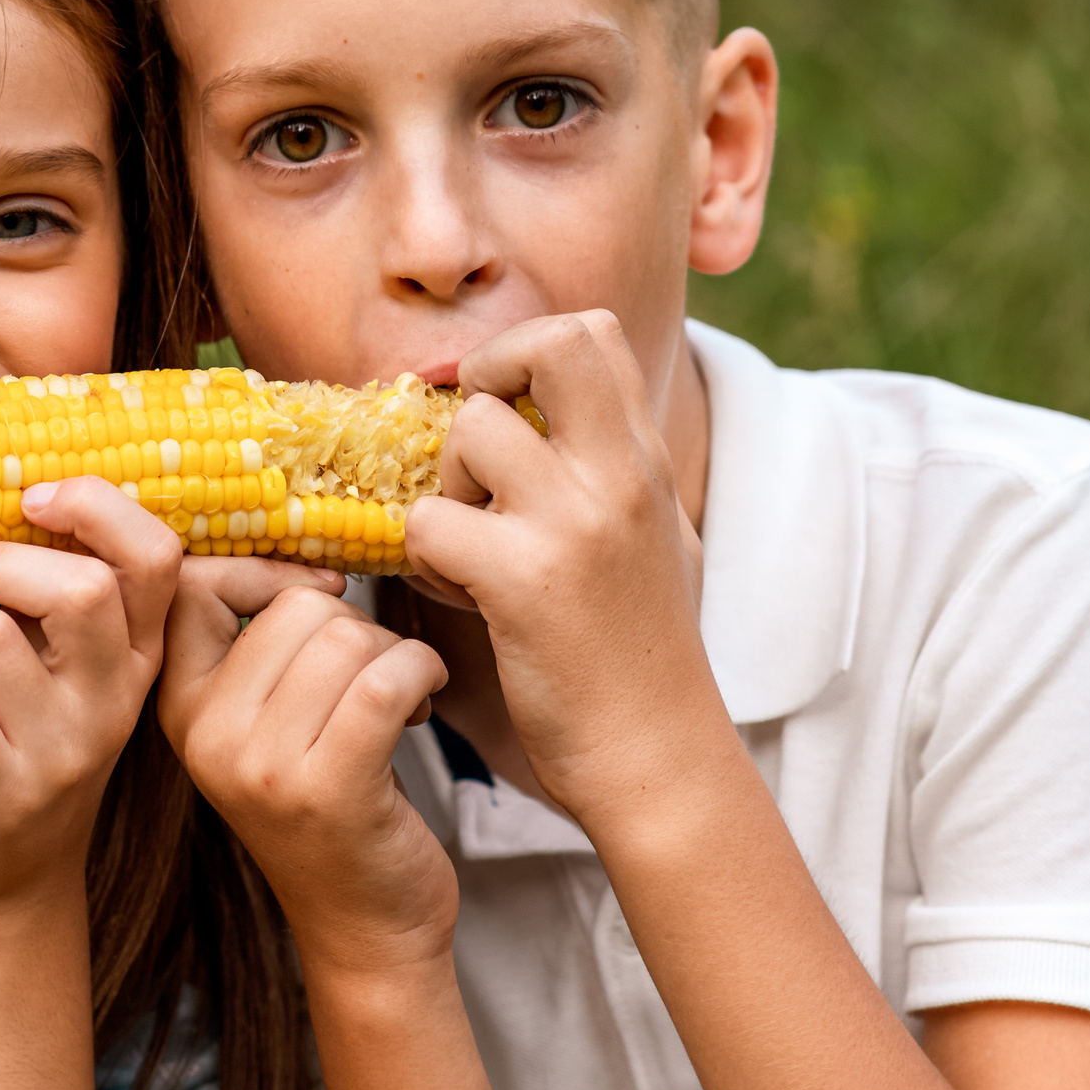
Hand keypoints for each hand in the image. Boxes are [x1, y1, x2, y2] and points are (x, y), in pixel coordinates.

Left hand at [0, 477, 177, 911]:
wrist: (5, 880)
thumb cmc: (26, 743)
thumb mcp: (72, 671)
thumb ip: (65, 594)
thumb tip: (14, 490)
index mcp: (138, 655)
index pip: (155, 557)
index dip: (96, 508)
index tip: (32, 497)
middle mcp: (114, 701)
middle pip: (80, 591)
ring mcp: (64, 753)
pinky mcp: (2, 792)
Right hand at [157, 560, 457, 974]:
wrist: (368, 925)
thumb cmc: (330, 804)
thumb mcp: (260, 723)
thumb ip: (250, 643)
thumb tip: (284, 542)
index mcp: (177, 705)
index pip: (192, 584)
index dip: (264, 571)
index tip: (322, 598)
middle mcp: (204, 734)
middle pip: (292, 605)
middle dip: (354, 626)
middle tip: (373, 674)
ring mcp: (260, 766)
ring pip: (344, 637)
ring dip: (394, 655)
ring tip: (399, 696)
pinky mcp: (326, 789)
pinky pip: (383, 679)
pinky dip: (422, 673)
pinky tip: (426, 700)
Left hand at [406, 310, 710, 813]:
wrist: (659, 759)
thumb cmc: (642, 654)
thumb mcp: (654, 536)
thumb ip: (606, 467)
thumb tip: (539, 406)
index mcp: (646, 460)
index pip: (591, 330)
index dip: (526, 346)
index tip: (504, 403)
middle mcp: (621, 475)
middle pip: (549, 341)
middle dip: (487, 371)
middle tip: (475, 448)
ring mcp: (577, 523)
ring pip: (471, 431)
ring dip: (448, 485)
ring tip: (470, 546)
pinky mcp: (526, 580)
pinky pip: (431, 520)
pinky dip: (429, 557)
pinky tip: (464, 595)